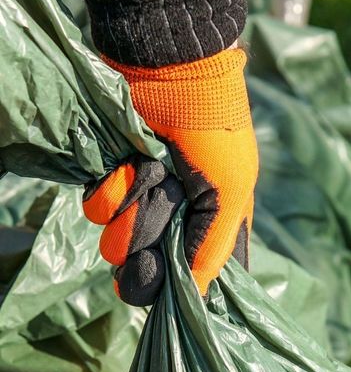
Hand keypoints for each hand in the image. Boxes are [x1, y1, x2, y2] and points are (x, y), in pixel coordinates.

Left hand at [83, 48, 257, 304]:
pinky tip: (127, 164)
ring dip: (132, 208)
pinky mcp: (114, 182)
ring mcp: (143, 201)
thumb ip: (214, 248)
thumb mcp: (231, 191)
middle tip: (164, 203)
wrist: (173, 72)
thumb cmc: (214, 134)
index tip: (168, 281)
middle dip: (151, 237)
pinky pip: (97, 210)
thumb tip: (195, 298)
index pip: (193, 276)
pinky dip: (111, 189)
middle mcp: (176, 220)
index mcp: (212, 225)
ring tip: (150, 172)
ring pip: (118, 243)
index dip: (177, 282)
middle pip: (149, 267)